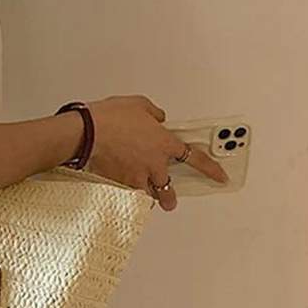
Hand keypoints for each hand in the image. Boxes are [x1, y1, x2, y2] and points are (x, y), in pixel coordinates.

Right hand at [84, 95, 228, 211]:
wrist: (87, 132)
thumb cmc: (111, 117)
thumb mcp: (138, 104)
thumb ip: (154, 113)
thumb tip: (158, 118)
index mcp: (164, 143)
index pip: (195, 158)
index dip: (210, 169)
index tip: (219, 176)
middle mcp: (153, 164)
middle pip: (169, 186)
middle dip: (171, 196)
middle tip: (172, 201)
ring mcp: (135, 176)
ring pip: (148, 194)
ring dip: (152, 199)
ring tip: (151, 203)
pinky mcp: (118, 183)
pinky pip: (127, 193)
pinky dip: (128, 193)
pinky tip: (126, 193)